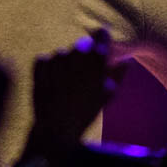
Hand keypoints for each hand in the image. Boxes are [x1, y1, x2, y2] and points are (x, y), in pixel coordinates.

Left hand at [22, 27, 124, 166]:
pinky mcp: (41, 64)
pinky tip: (51, 84)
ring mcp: (58, 58)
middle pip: (81, 45)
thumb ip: (117, 76)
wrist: (56, 130)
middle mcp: (78, 54)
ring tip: (64, 86)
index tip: (100, 42)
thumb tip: (126, 62)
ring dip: (64, 64)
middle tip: (80, 77)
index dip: (101, 38)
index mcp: (96, 60)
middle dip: (82, 56)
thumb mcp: (106, 97)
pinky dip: (47, 68)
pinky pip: (45, 59)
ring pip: (62, 53)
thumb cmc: (85, 114)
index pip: (101, 35)